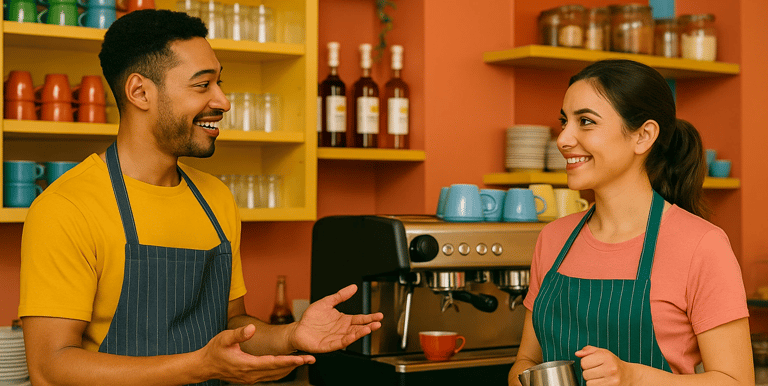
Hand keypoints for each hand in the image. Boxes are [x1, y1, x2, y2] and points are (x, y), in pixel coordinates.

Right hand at [200, 324, 314, 383]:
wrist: (204, 366)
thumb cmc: (214, 350)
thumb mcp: (224, 338)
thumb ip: (239, 334)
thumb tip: (252, 328)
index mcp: (247, 364)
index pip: (273, 363)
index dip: (289, 361)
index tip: (302, 358)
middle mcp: (251, 375)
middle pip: (278, 370)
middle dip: (295, 364)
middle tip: (311, 359)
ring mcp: (251, 378)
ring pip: (275, 375)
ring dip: (290, 368)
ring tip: (304, 361)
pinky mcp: (251, 378)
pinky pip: (270, 376)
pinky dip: (281, 371)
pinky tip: (288, 365)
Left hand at [289, 284, 383, 352]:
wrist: (298, 329)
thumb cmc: (311, 317)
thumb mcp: (327, 302)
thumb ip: (340, 295)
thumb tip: (353, 287)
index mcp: (344, 320)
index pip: (360, 318)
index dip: (370, 317)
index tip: (379, 315)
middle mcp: (342, 329)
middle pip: (359, 328)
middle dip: (369, 325)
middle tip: (378, 323)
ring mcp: (336, 338)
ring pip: (352, 336)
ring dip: (360, 333)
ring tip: (369, 328)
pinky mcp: (329, 345)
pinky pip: (340, 343)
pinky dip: (347, 340)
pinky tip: (353, 336)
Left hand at [575, 346, 635, 385]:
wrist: (628, 375)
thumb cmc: (613, 363)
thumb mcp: (602, 352)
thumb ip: (588, 351)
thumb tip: (577, 353)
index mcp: (606, 356)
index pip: (583, 362)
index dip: (585, 363)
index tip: (592, 363)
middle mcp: (610, 368)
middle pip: (585, 374)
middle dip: (588, 373)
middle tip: (597, 371)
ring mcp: (612, 380)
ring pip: (588, 383)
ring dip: (591, 381)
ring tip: (599, 377)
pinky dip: (596, 385)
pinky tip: (602, 382)